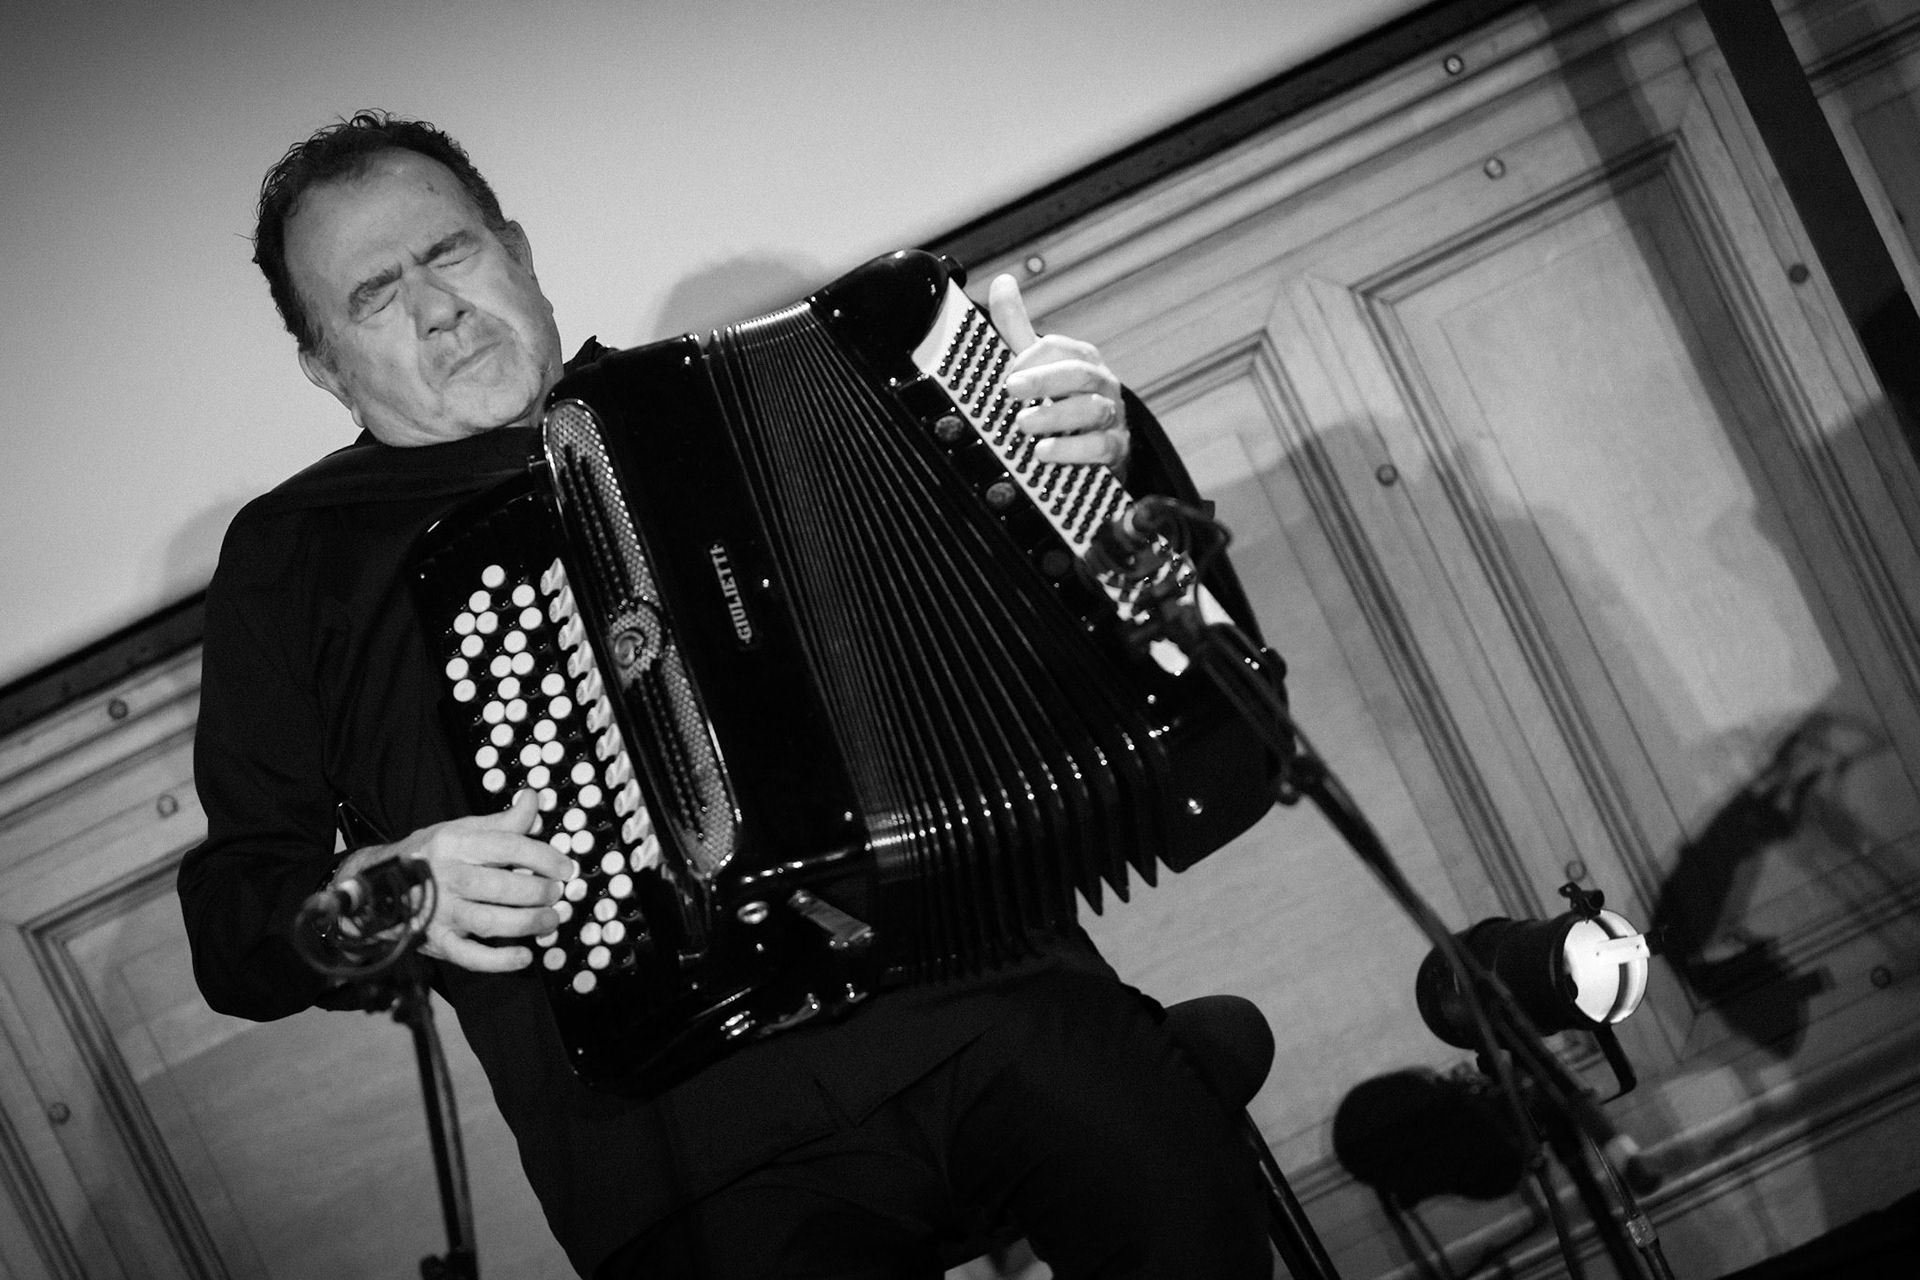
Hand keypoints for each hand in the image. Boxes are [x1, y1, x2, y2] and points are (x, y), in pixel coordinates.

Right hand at [332, 789, 570, 972]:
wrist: (376, 886)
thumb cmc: (428, 856)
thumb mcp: (459, 829)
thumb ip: (501, 821)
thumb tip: (533, 800)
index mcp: (454, 843)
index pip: (506, 846)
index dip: (542, 856)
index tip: (565, 867)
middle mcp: (446, 876)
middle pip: (500, 886)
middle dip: (537, 891)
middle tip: (557, 894)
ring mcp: (439, 912)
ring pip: (489, 921)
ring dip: (527, 923)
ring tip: (551, 920)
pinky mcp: (436, 942)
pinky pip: (469, 957)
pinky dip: (499, 961)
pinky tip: (525, 957)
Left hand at [989, 274, 1129, 473]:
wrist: (1099, 447)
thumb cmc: (1063, 400)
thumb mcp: (1038, 365)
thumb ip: (1017, 328)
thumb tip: (1003, 281)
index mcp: (1081, 359)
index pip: (1060, 349)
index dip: (1031, 359)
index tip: (1006, 373)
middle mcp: (1101, 384)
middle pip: (1079, 374)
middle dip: (1044, 380)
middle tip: (1011, 389)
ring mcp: (1111, 416)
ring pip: (1092, 409)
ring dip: (1055, 416)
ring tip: (1024, 425)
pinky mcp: (1114, 449)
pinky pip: (1099, 447)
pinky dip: (1072, 450)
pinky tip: (1044, 452)